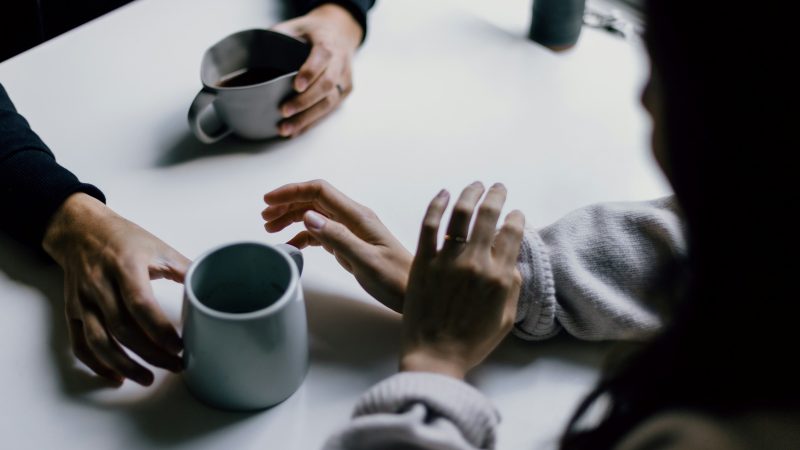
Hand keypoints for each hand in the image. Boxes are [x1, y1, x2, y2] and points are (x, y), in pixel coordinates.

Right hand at [42, 193, 189, 385]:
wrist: (80, 230)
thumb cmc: (123, 238)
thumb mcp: (158, 246)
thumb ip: (185, 268)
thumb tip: (212, 286)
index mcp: (125, 266)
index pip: (140, 304)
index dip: (160, 330)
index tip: (180, 346)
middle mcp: (100, 285)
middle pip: (123, 328)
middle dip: (151, 353)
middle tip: (175, 365)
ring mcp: (83, 300)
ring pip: (99, 341)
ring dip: (124, 365)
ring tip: (148, 378)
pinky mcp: (72, 311)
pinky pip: (80, 344)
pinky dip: (97, 364)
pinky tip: (117, 376)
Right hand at [263, 180, 410, 311]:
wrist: (414, 294)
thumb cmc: (395, 280)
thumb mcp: (366, 261)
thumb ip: (338, 238)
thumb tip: (308, 216)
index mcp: (358, 216)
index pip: (319, 191)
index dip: (292, 191)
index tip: (268, 200)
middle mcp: (354, 219)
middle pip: (314, 200)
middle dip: (287, 204)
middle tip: (265, 218)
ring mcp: (352, 231)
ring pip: (316, 215)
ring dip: (292, 218)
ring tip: (272, 229)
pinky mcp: (350, 245)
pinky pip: (322, 233)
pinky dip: (304, 236)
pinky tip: (292, 246)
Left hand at [272, 4, 362, 136]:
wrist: (341, 32)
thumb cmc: (314, 31)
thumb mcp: (297, 24)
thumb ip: (279, 34)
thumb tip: (254, 49)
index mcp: (328, 42)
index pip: (322, 57)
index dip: (310, 72)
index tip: (295, 86)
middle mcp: (340, 62)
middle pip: (327, 85)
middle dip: (305, 101)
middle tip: (284, 111)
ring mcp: (345, 79)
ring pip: (330, 102)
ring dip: (308, 118)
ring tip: (287, 129)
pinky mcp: (345, 92)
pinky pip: (330, 110)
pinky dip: (312, 122)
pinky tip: (297, 131)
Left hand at [400, 183, 524, 379]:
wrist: (435, 356)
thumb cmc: (471, 342)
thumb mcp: (505, 318)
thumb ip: (512, 286)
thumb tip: (513, 261)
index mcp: (499, 277)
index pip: (512, 234)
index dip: (516, 218)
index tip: (515, 213)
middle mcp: (476, 263)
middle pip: (489, 216)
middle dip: (496, 196)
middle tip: (498, 187)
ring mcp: (447, 260)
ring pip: (461, 214)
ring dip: (471, 193)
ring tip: (475, 185)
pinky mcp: (423, 261)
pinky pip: (429, 225)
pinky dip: (437, 205)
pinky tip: (444, 194)